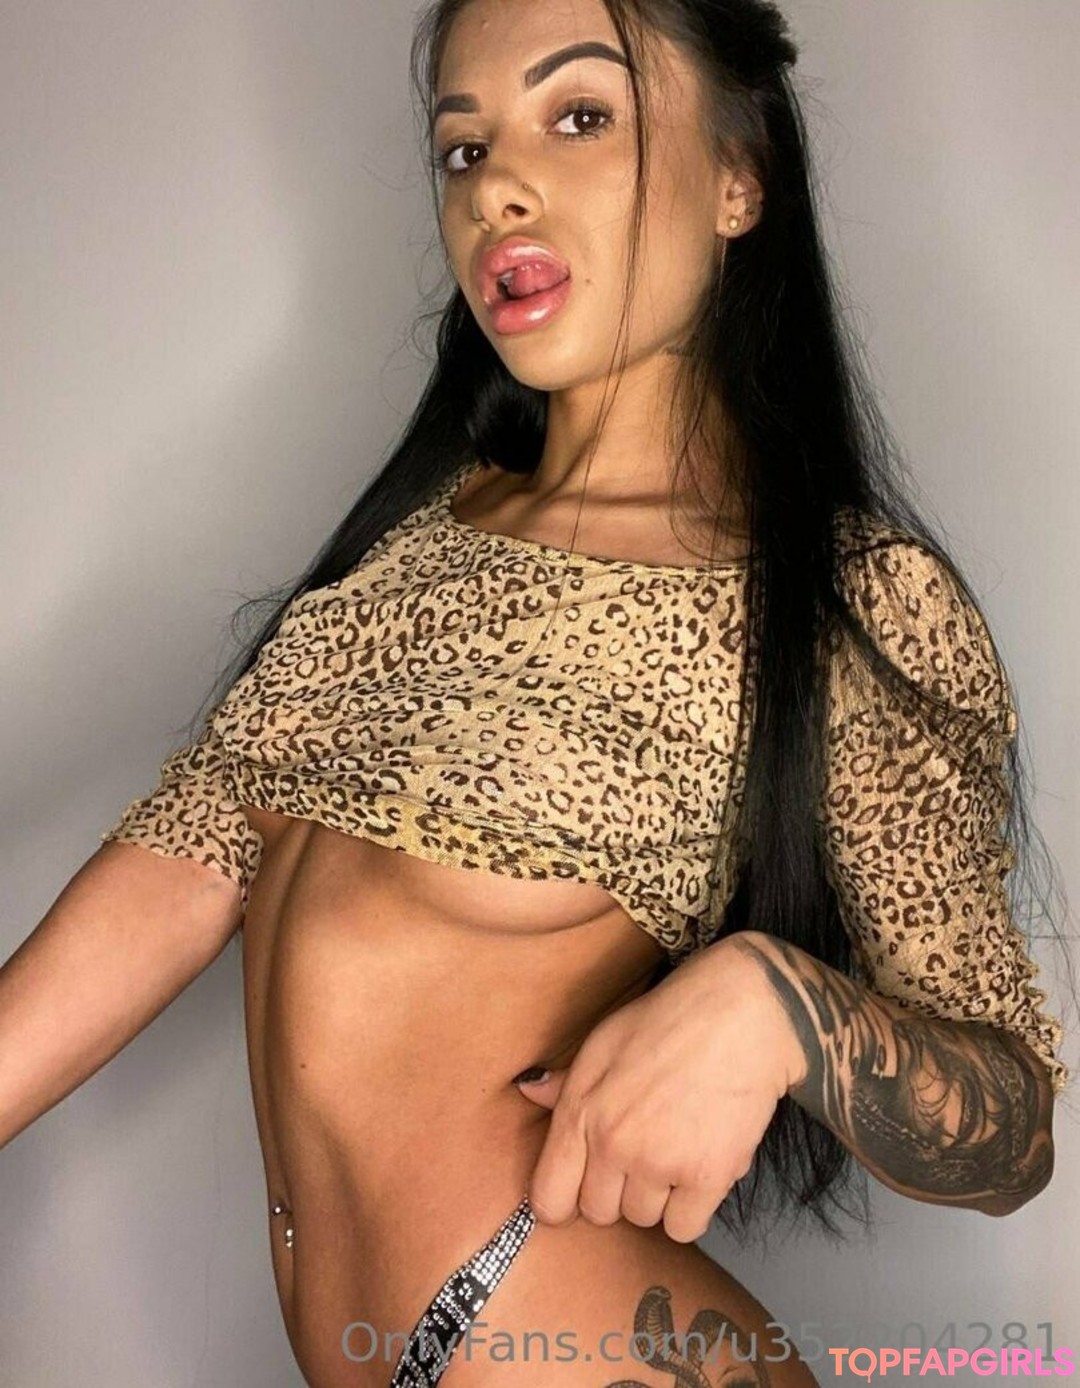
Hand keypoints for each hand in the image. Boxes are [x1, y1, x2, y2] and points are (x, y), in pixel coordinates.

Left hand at [513, 931, 807, 1243]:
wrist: (741, 1014)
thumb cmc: (668, 1021)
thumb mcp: (603, 1041)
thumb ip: (566, 1080)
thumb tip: (530, 1091)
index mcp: (581, 1110)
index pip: (549, 1198)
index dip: (564, 1199)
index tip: (583, 1187)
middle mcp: (613, 1144)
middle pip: (599, 1212)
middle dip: (616, 1190)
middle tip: (642, 1152)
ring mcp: (660, 1163)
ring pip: (643, 1219)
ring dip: (657, 1196)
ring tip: (675, 1149)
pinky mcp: (707, 1177)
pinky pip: (684, 1228)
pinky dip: (692, 1207)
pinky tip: (699, 1167)